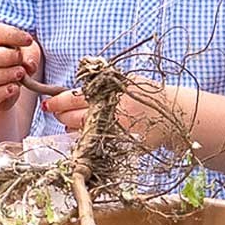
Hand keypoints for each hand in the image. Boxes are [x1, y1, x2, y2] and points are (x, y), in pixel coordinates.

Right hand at [0, 23, 44, 112]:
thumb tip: (29, 65)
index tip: (29, 40)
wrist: (7, 87)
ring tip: (21, 74)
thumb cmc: (19, 64)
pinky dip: (2, 92)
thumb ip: (30, 56)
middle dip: (4, 56)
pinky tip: (14, 89)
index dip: (12, 34)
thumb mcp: (29, 54)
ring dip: (4, 75)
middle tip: (20, 59)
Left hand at [44, 76, 193, 147]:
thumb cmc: (148, 95)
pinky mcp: (119, 144)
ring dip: (71, 127)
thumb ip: (105, 81)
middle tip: (56, 112)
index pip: (75, 96)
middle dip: (61, 115)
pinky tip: (86, 135)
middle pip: (72, 116)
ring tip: (69, 122)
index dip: (59, 101)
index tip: (50, 103)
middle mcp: (109, 111)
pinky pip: (95, 144)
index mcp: (109, 92)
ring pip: (80, 131)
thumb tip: (82, 80)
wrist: (174, 114)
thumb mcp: (126, 81)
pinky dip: (86, 140)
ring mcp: (113, 129)